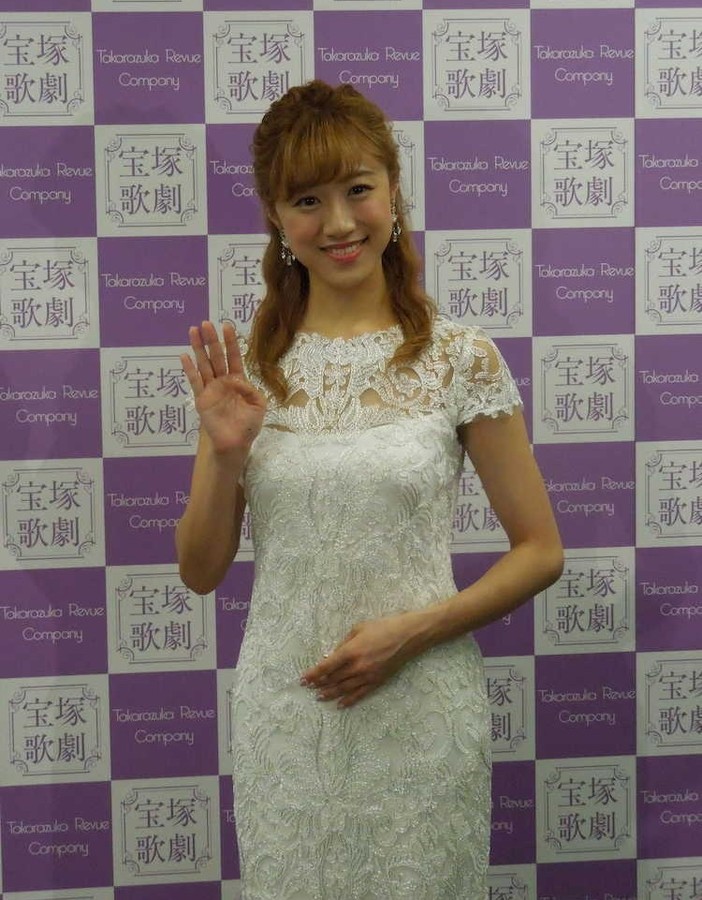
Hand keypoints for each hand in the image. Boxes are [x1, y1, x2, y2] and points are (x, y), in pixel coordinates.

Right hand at [181, 321, 265, 454]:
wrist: (235, 443)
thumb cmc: (249, 425)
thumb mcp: (258, 405)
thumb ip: (251, 390)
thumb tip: (238, 380)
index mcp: (239, 380)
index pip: (234, 357)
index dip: (231, 342)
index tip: (227, 326)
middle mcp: (223, 381)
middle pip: (217, 356)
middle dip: (212, 340)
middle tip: (206, 323)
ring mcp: (211, 389)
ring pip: (204, 364)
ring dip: (198, 348)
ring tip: (193, 331)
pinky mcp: (201, 398)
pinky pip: (195, 381)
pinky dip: (189, 369)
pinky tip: (184, 356)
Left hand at [301, 613, 422, 708]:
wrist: (408, 636)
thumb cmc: (383, 627)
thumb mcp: (359, 629)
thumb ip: (343, 643)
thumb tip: (331, 656)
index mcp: (351, 651)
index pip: (326, 667)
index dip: (313, 674)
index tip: (304, 679)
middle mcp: (357, 667)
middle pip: (333, 679)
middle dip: (319, 684)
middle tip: (308, 689)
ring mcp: (368, 676)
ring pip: (344, 689)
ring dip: (330, 694)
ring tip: (319, 697)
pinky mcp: (377, 681)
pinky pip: (360, 694)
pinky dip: (349, 700)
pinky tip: (340, 704)